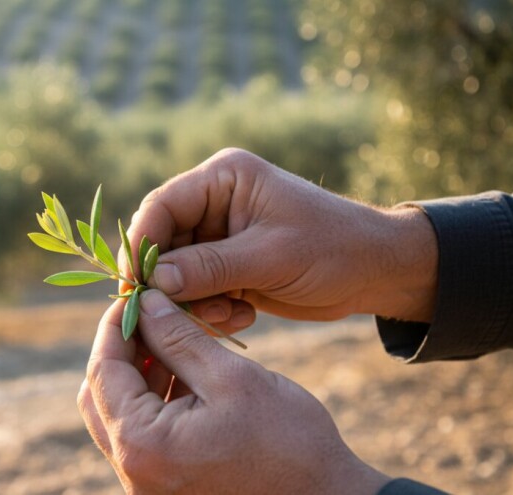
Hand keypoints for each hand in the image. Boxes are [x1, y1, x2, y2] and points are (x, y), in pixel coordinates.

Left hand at [78, 290, 389, 493]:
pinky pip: (142, 433)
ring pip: (120, 412)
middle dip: (123, 348)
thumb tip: (146, 303)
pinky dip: (155, 399)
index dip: (116, 325)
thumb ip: (180, 338)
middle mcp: (133, 470)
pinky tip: (187, 372)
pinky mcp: (164, 485)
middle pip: (100, 394)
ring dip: (141, 372)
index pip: (102, 371)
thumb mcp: (232, 378)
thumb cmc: (288, 443)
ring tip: (176, 338)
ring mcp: (147, 481)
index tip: (138, 294)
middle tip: (154, 315)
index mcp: (141, 444)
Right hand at [129, 148, 437, 322]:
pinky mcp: (227, 266)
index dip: (142, 245)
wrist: (376, 272)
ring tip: (228, 316)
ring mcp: (219, 236)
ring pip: (176, 273)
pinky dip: (211, 310)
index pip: (161, 206)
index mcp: (223, 178)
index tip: (135, 286)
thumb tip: (153, 283)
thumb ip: (209, 267)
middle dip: (170, 282)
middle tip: (183, 314)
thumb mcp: (270, 256)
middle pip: (163, 242)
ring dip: (194, 302)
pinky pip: (197, 291)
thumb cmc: (332, 249)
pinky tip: (242, 316)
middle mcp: (214, 203)